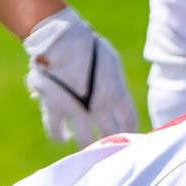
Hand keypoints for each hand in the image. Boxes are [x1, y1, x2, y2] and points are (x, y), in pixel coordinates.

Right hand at [22, 8, 137, 145]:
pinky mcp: (55, 109)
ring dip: (86, 144)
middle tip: (108, 146)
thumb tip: (110, 95)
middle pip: (110, 133)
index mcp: (117, 93)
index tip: (128, 136)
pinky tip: (63, 136)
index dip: (130, 131)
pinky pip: (56, 131)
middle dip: (111, 142)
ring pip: (85, 141)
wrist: (61, 39)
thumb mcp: (109, 62)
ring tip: (85, 145)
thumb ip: (111, 82)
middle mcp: (100, 106)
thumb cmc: (87, 44)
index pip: (129, 120)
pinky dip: (60, 135)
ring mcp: (78, 110)